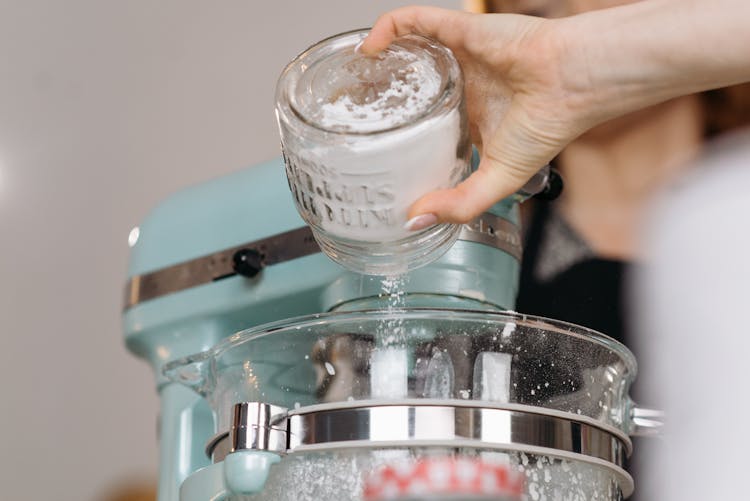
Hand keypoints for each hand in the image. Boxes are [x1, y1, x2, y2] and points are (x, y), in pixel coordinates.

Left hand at [361, 7, 589, 225]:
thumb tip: (414, 220)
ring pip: (407, 51)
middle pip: (409, 87)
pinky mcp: (459, 30)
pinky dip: (387, 29)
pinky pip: (415, 20)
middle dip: (378, 100)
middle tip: (350, 117)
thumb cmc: (548, 125)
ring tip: (351, 82)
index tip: (370, 153)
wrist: (575, 83)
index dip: (397, 136)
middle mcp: (461, 86)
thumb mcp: (499, 178)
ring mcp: (458, 57)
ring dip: (378, 63)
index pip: (425, 126)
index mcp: (470, 119)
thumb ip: (459, 203)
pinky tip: (368, 48)